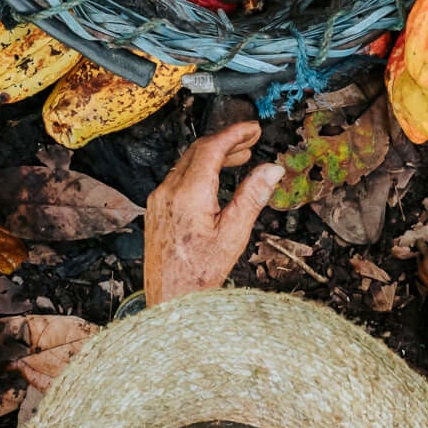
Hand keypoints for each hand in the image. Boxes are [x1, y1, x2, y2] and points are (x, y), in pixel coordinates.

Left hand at [144, 122, 284, 304]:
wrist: (169, 299)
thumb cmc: (199, 274)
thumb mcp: (234, 235)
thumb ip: (252, 197)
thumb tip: (271, 170)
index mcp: (189, 194)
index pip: (212, 148)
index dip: (235, 133)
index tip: (253, 128)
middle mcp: (169, 191)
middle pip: (198, 150)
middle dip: (226, 140)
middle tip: (251, 139)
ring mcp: (159, 199)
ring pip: (187, 162)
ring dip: (214, 155)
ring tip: (240, 157)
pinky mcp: (156, 209)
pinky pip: (178, 177)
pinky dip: (200, 169)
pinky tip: (215, 178)